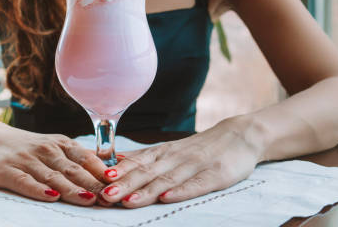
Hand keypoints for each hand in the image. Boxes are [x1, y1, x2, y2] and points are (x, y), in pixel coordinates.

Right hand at [0, 125, 108, 205]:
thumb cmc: (28, 147)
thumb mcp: (55, 146)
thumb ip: (78, 158)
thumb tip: (110, 172)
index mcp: (61, 144)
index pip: (86, 159)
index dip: (102, 173)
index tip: (118, 185)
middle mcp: (46, 150)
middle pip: (73, 170)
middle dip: (93, 184)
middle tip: (110, 198)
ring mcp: (26, 161)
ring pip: (53, 177)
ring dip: (72, 189)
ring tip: (88, 199)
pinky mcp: (7, 171)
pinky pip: (25, 182)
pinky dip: (38, 189)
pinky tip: (50, 197)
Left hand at [98, 116, 263, 207]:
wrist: (240, 135)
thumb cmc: (200, 147)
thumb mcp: (170, 149)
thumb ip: (144, 157)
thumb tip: (113, 162)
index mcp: (163, 153)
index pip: (136, 162)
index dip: (117, 173)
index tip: (97, 181)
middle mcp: (175, 158)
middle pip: (147, 173)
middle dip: (125, 184)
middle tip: (105, 195)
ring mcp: (195, 166)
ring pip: (167, 180)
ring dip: (146, 191)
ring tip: (127, 201)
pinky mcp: (215, 175)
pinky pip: (196, 184)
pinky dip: (181, 191)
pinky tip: (167, 198)